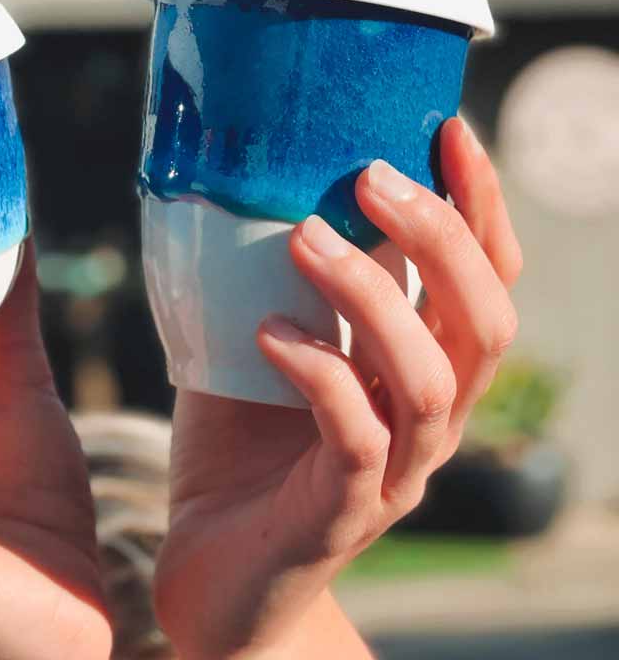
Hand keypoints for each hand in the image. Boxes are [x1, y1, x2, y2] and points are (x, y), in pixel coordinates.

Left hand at [154, 118, 522, 658]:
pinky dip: (319, 372)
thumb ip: (269, 276)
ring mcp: (394, 473)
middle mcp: (427, 419)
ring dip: (374, 295)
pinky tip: (268, 331)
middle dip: (442, 238)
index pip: (485, 281)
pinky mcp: (341, 515)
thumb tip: (244, 182)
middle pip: (487, 322)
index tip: (448, 128)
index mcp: (420, 368)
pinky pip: (355, 437)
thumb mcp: (257, 338)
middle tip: (372, 177)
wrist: (211, 570)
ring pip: (430, 377)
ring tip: (304, 236)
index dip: (480, 204)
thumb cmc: (238, 444)